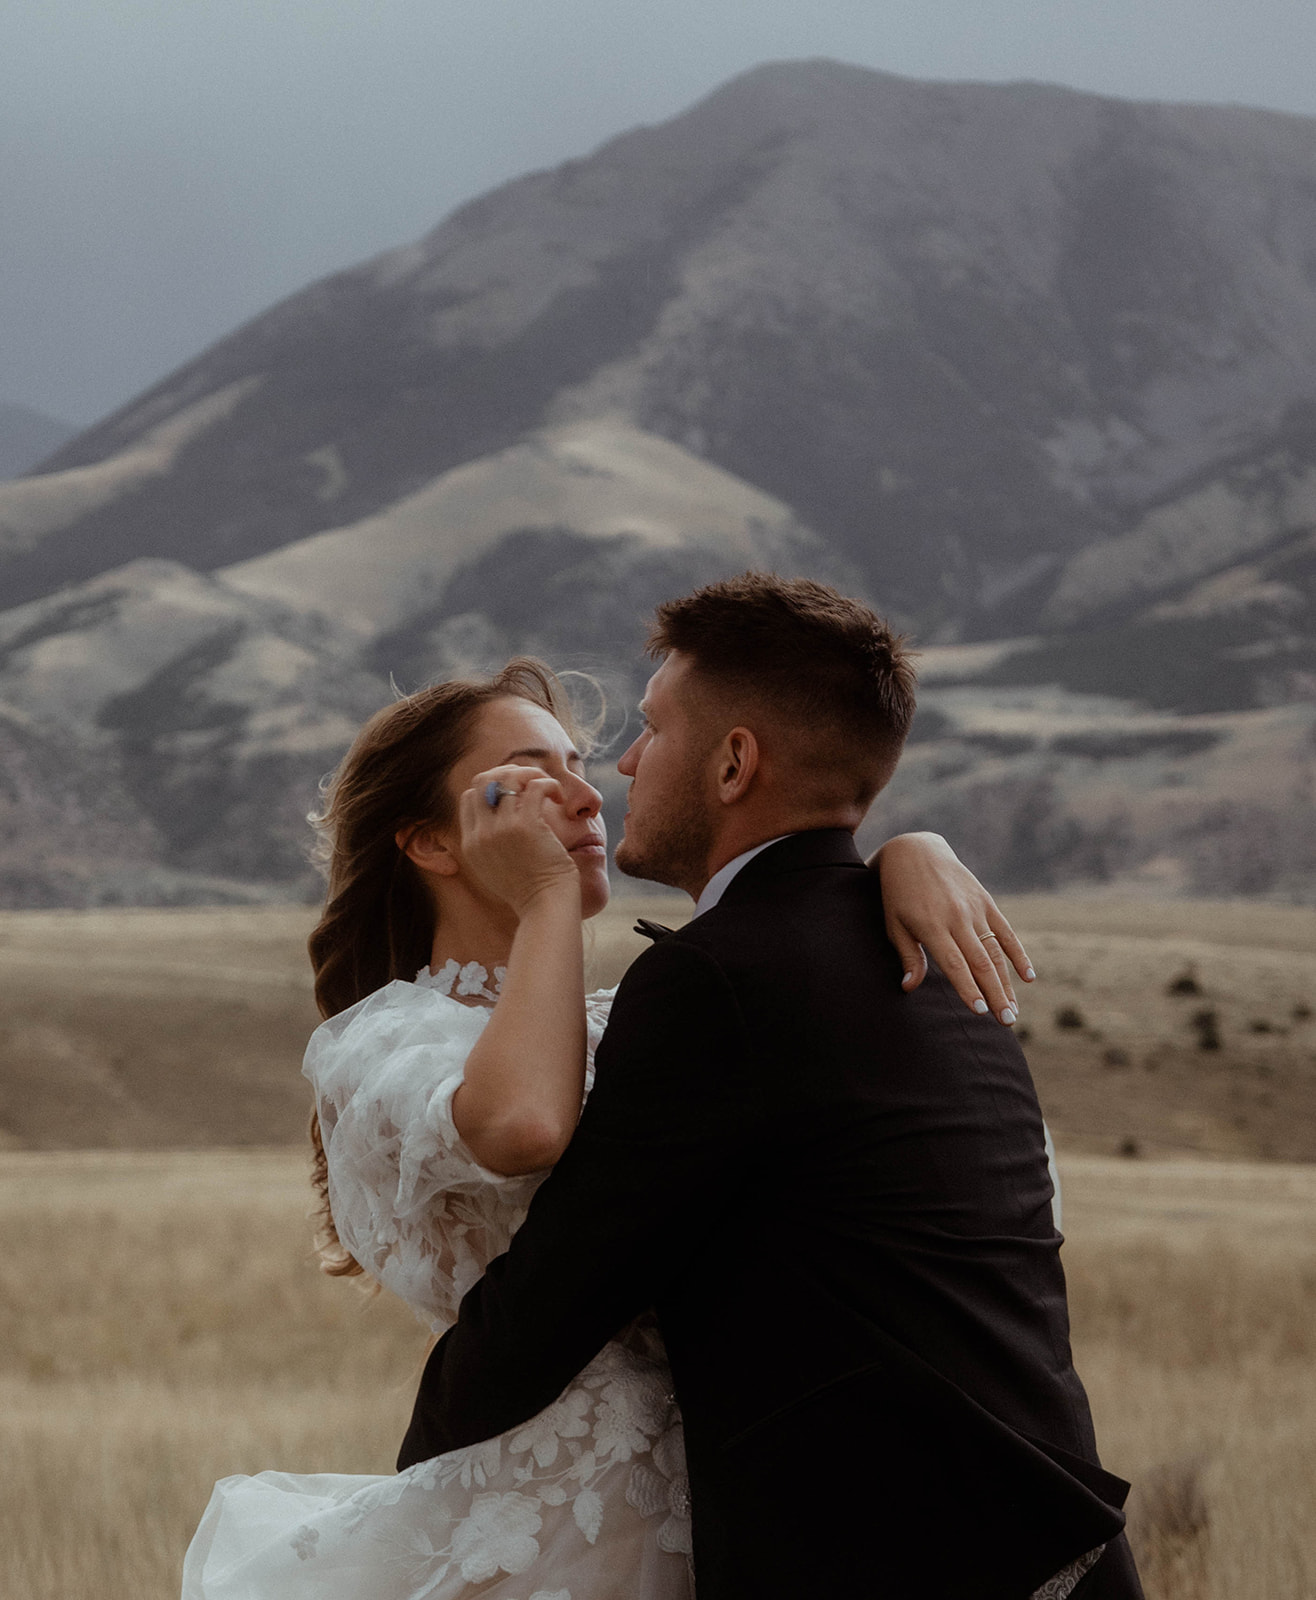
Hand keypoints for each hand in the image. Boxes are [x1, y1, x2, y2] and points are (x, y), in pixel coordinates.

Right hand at [458, 765, 579, 916]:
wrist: (545, 907)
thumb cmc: (530, 891)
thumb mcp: (495, 870)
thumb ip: (490, 845)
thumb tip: (501, 817)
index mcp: (470, 844)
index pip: (469, 797)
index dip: (492, 789)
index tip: (516, 795)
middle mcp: (481, 834)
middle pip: (482, 781)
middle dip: (508, 773)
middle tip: (531, 783)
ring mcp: (501, 829)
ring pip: (510, 778)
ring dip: (532, 775)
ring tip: (548, 787)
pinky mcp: (526, 826)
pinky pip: (535, 786)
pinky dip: (550, 785)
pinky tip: (559, 797)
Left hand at [870, 833, 1033, 1024]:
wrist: (915, 851)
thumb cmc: (898, 894)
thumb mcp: (894, 924)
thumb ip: (908, 956)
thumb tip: (909, 988)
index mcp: (932, 926)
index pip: (955, 964)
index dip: (968, 989)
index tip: (980, 1012)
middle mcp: (957, 918)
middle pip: (981, 962)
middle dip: (995, 994)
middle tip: (1007, 1022)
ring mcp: (975, 909)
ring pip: (996, 951)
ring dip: (1007, 982)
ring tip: (1013, 1010)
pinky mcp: (986, 901)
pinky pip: (1006, 932)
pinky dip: (1018, 954)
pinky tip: (1028, 977)